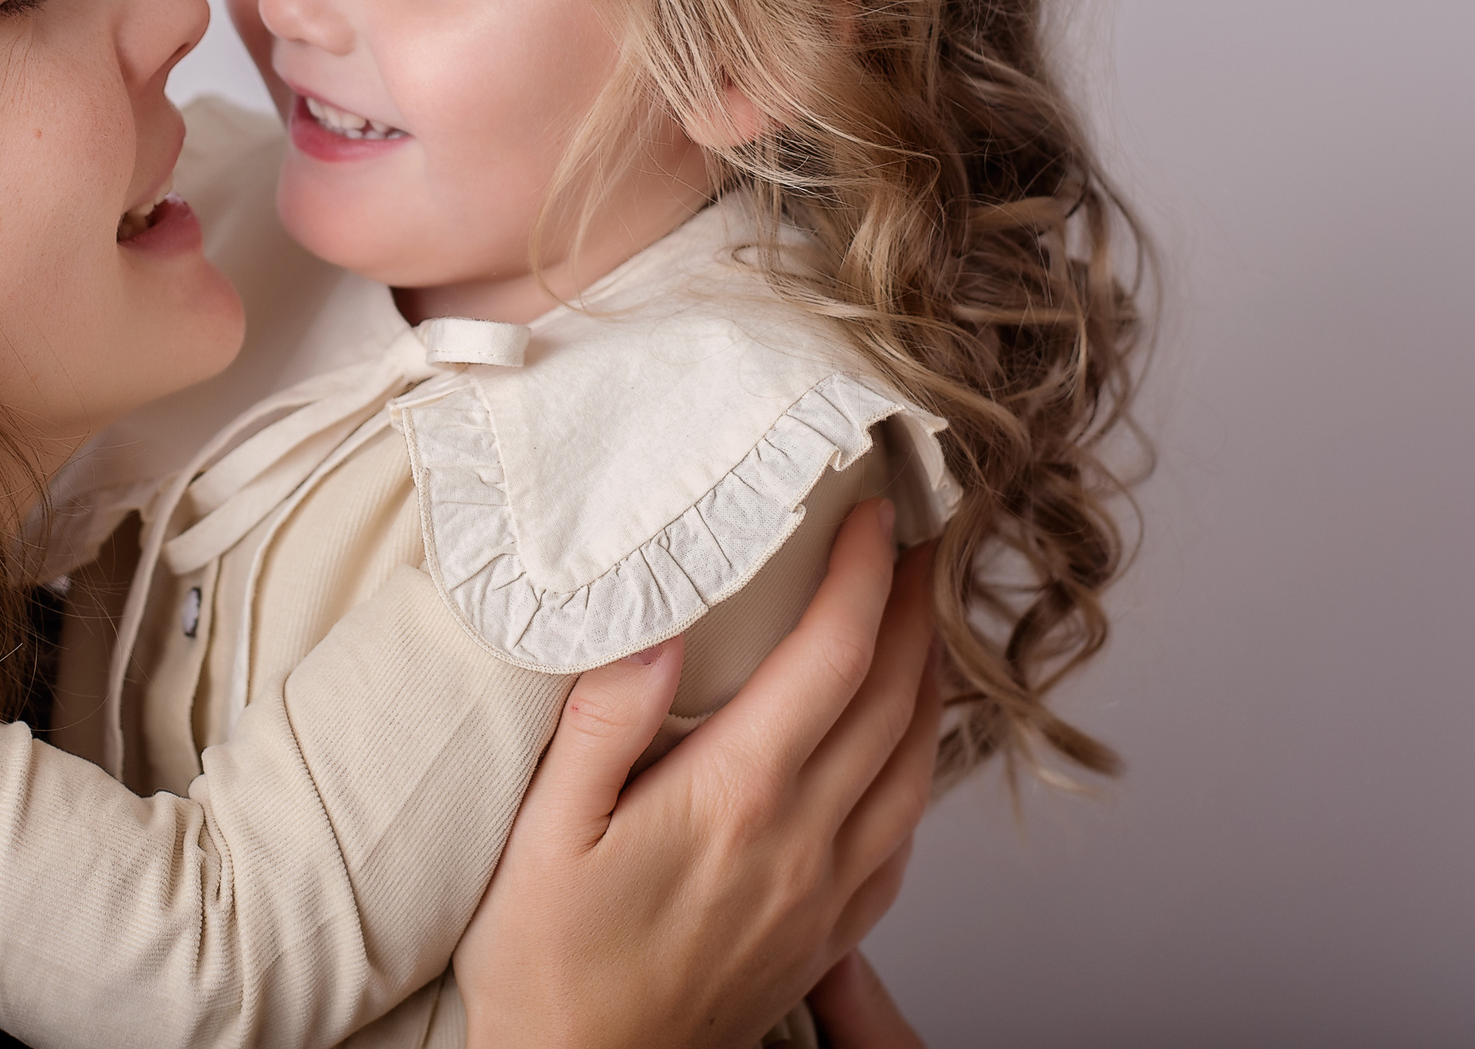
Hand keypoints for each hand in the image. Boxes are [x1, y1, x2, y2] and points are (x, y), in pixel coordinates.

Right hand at [456, 499, 939, 1048]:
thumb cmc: (546, 965)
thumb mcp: (543, 833)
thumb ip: (601, 724)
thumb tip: (654, 632)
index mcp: (737, 798)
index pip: (833, 657)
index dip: (865, 572)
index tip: (876, 510)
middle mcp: (801, 840)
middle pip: (894, 697)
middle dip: (917, 604)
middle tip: (923, 533)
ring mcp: (825, 891)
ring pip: (915, 762)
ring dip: (931, 676)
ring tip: (925, 615)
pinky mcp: (828, 933)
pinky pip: (903, 832)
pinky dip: (919, 763)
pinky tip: (902, 741)